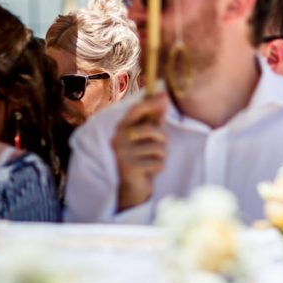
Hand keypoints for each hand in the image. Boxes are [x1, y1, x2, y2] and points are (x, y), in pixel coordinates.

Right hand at [112, 93, 168, 210]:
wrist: (133, 186)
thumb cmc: (143, 157)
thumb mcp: (149, 136)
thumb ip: (155, 118)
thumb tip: (163, 96)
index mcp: (122, 128)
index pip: (135, 110)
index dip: (150, 102)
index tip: (164, 96)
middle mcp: (118, 139)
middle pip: (151, 130)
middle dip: (162, 138)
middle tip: (159, 147)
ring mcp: (122, 154)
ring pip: (158, 148)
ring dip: (161, 156)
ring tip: (151, 161)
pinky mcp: (129, 168)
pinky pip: (157, 162)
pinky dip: (159, 167)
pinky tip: (149, 171)